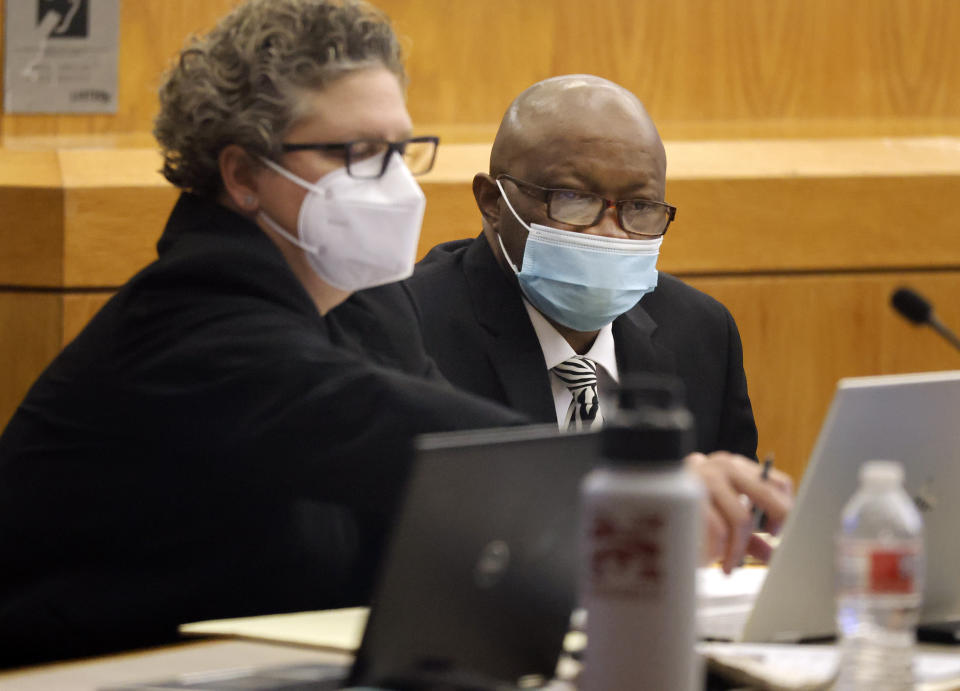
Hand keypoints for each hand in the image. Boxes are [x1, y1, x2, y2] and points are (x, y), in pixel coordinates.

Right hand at [685, 451, 793, 573]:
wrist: (644, 492)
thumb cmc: (685, 503)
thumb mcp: (720, 512)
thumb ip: (747, 531)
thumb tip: (771, 555)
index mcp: (735, 467)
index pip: (777, 482)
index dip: (785, 509)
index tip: (776, 532)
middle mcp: (723, 467)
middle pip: (765, 495)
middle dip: (774, 524)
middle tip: (770, 550)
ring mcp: (704, 478)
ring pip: (740, 518)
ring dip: (738, 548)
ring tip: (728, 564)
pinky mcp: (688, 494)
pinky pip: (716, 528)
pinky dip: (717, 548)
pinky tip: (709, 558)